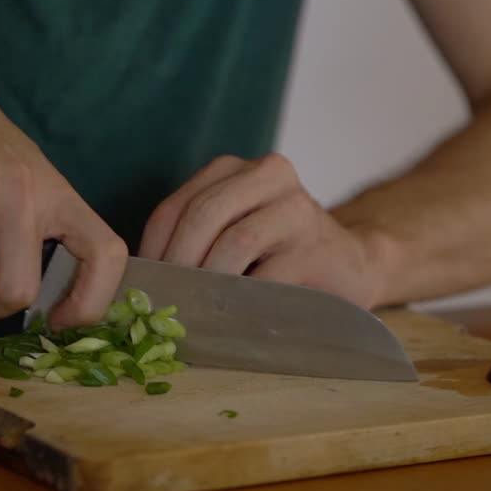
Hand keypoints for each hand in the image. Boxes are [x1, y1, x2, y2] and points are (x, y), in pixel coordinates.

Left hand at [138, 153, 381, 308]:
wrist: (349, 266)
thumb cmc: (278, 256)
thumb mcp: (231, 235)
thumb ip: (194, 243)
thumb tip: (141, 282)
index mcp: (235, 170)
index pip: (175, 206)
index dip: (153, 250)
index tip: (143, 288)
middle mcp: (268, 174)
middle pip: (203, 216)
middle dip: (178, 265)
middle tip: (165, 304)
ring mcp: (297, 207)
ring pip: (234, 242)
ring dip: (209, 284)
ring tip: (195, 313)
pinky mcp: (316, 246)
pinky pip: (268, 276)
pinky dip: (243, 302)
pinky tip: (231, 320)